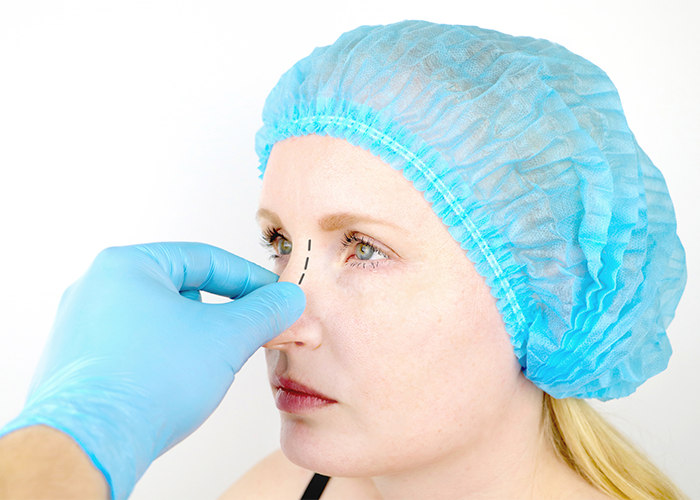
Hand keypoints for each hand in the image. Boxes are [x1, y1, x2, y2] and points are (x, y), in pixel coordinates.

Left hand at [0, 242, 304, 499]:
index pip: (205, 259)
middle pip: (182, 288)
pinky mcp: (79, 362)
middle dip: (221, 312)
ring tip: (209, 365)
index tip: (274, 297)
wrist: (90, 444)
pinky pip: (136, 346)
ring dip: (195, 337)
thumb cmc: (147, 383)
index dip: (250, 279)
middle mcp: (97, 288)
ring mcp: (82, 326)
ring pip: (160, 320)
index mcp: (127, 265)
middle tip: (249, 332)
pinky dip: (165, 357)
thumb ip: (266, 312)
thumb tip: (288, 299)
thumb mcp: (227, 338)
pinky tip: (176, 383)